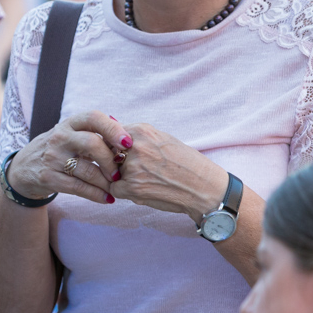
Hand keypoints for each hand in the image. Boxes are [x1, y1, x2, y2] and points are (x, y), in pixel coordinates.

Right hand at [6, 111, 129, 204]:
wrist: (24, 167)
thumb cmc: (59, 148)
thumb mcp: (71, 134)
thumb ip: (94, 134)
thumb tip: (127, 138)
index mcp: (70, 123)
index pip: (93, 118)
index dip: (113, 128)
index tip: (128, 143)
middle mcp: (60, 137)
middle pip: (92, 144)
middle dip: (111, 159)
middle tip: (121, 171)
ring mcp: (53, 158)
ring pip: (87, 170)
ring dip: (106, 182)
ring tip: (116, 187)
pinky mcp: (49, 178)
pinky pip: (78, 187)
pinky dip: (96, 194)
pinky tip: (107, 198)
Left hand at [111, 122, 225, 220]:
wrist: (203, 187)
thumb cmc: (185, 162)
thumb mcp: (163, 139)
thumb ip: (138, 135)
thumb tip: (112, 121)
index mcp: (143, 131)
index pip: (112, 134)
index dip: (116, 146)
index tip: (126, 153)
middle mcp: (136, 146)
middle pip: (108, 152)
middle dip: (117, 161)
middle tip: (138, 169)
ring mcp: (133, 167)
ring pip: (111, 171)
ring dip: (121, 176)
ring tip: (145, 179)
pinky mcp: (132, 188)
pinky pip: (114, 189)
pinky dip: (124, 191)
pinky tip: (142, 190)